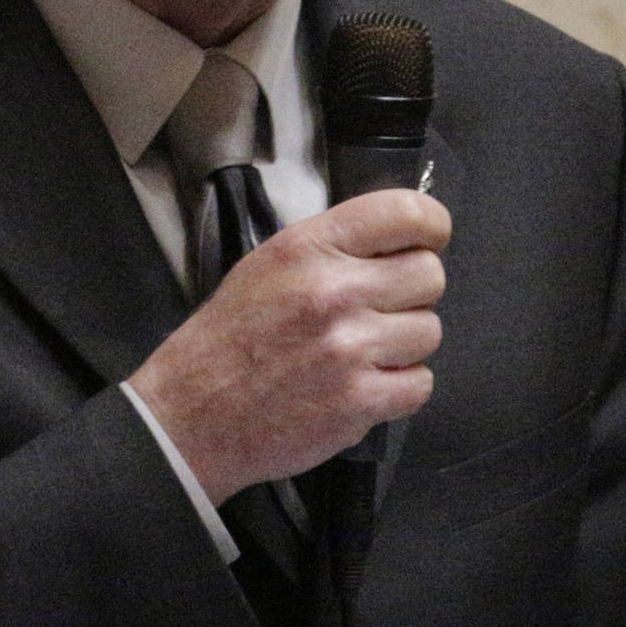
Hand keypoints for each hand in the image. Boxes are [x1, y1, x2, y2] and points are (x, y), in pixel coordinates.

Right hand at [126, 189, 449, 508]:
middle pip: (430, 275)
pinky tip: (364, 385)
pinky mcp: (359, 402)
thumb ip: (334, 248)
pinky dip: (399, 388)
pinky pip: (421, 384)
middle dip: (412, 292)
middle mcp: (333, 291)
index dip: (430, 227)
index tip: (426, 242)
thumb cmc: (234, 335)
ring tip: (362, 352)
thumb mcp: (270, 265)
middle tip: (378, 308)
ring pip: (429, 331)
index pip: (406, 213)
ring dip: (404, 344)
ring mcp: (349, 349)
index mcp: (308, 247)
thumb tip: (400, 242)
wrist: (195, 412)